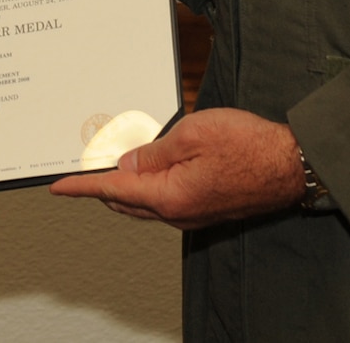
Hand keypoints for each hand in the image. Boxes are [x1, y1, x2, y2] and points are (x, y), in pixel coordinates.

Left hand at [49, 108, 302, 228]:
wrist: (290, 166)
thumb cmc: (248, 145)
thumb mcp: (192, 134)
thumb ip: (153, 152)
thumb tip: (125, 164)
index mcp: (169, 196)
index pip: (112, 190)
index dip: (82, 186)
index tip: (58, 187)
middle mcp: (178, 213)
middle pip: (125, 201)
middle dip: (99, 186)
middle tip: (81, 168)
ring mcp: (192, 214)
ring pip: (144, 203)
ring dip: (124, 187)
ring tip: (109, 163)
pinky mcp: (205, 209)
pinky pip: (164, 202)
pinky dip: (146, 188)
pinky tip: (147, 170)